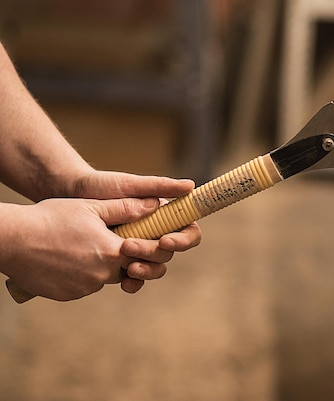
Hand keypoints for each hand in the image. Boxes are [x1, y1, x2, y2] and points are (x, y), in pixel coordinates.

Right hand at [2, 197, 174, 300]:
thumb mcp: (90, 207)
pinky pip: (87, 285)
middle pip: (130, 269)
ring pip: (107, 277)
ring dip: (106, 266)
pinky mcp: (70, 295)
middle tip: (123, 245)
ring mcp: (85, 287)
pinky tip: (73, 258)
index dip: (154, 248)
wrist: (12, 240)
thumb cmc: (51, 218)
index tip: (154, 240)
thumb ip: (125, 209)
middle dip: (133, 259)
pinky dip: (85, 274)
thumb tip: (153, 205)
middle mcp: (102, 274)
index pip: (148, 254)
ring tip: (90, 247)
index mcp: (112, 251)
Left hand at [70, 170, 202, 292]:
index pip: (187, 231)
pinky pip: (136, 278)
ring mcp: (139, 249)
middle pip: (170, 252)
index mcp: (163, 215)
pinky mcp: (122, 262)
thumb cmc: (101, 186)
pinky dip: (134, 282)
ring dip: (148, 270)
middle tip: (128, 246)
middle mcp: (155, 233)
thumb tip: (190, 186)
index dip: (183, 240)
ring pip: (156, 267)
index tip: (165, 240)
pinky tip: (124, 282)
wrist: (69, 198)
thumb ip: (160, 186)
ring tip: (128, 268)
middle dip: (153, 253)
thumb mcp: (130, 185)